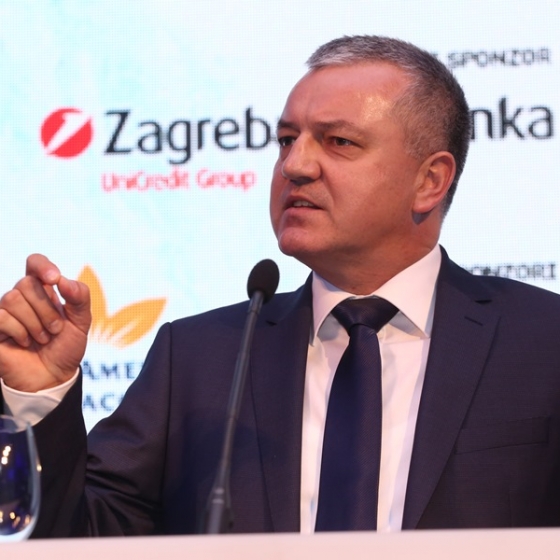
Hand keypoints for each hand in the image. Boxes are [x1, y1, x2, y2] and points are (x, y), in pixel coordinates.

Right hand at [0, 254, 90, 391]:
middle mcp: (22, 297)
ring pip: (12, 298)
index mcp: (44, 290)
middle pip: (27, 282)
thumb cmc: (66, 347)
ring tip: (43, 337)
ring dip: (34, 322)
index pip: (34, 263)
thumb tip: (63, 280)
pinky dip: (19, 331)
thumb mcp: (81, 322)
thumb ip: (79, 297)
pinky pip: (1, 316)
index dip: (42, 265)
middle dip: (46, 308)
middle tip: (55, 328)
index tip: (54, 279)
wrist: (54, 376)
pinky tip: (25, 342)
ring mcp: (6, 312)